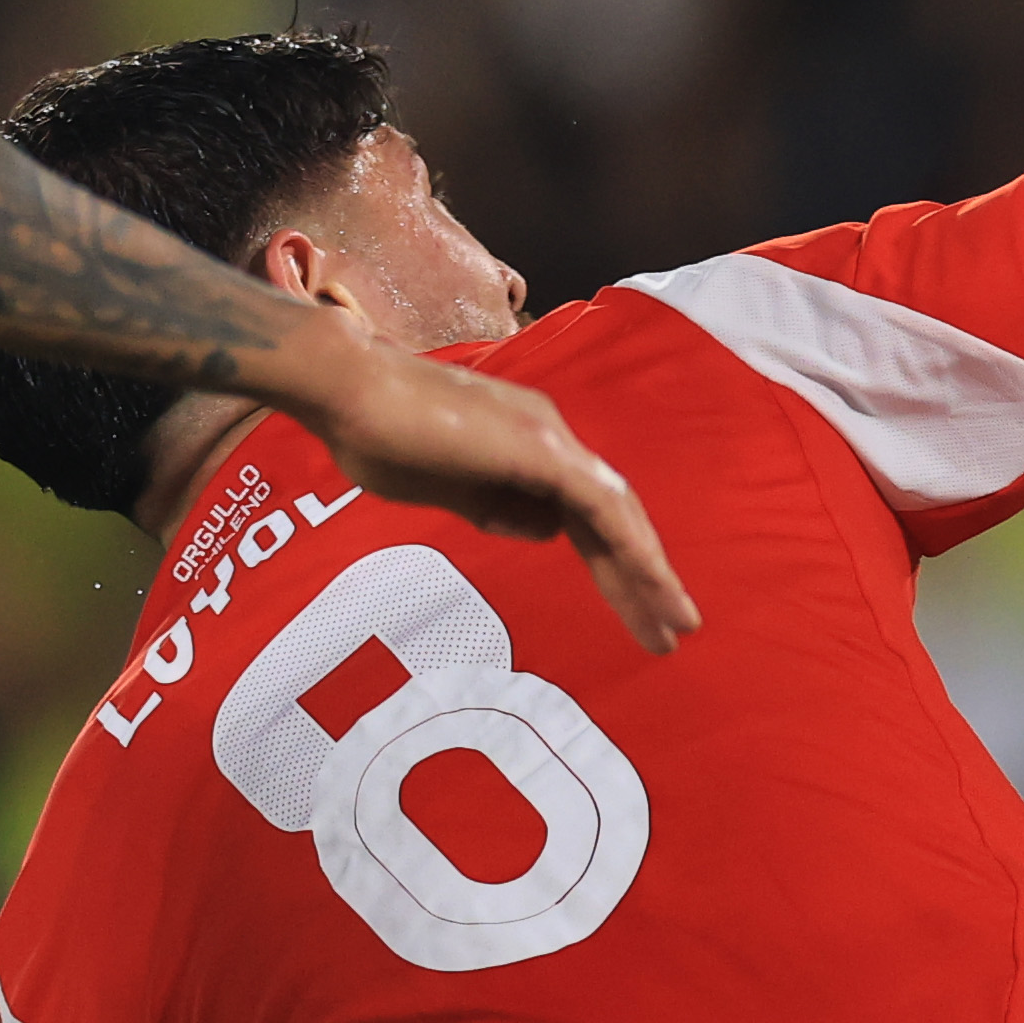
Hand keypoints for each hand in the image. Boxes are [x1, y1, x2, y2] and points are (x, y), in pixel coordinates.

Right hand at [299, 341, 699, 653]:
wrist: (348, 390)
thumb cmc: (380, 437)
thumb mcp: (448, 491)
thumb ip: (496, 508)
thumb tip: (545, 532)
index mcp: (529, 447)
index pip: (585, 516)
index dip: (612, 564)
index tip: (632, 611)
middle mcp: (551, 437)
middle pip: (610, 520)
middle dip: (641, 579)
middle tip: (670, 633)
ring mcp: (550, 439)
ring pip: (617, 515)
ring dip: (648, 573)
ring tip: (675, 626)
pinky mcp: (541, 450)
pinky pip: (601, 505)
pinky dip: (631, 547)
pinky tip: (652, 584)